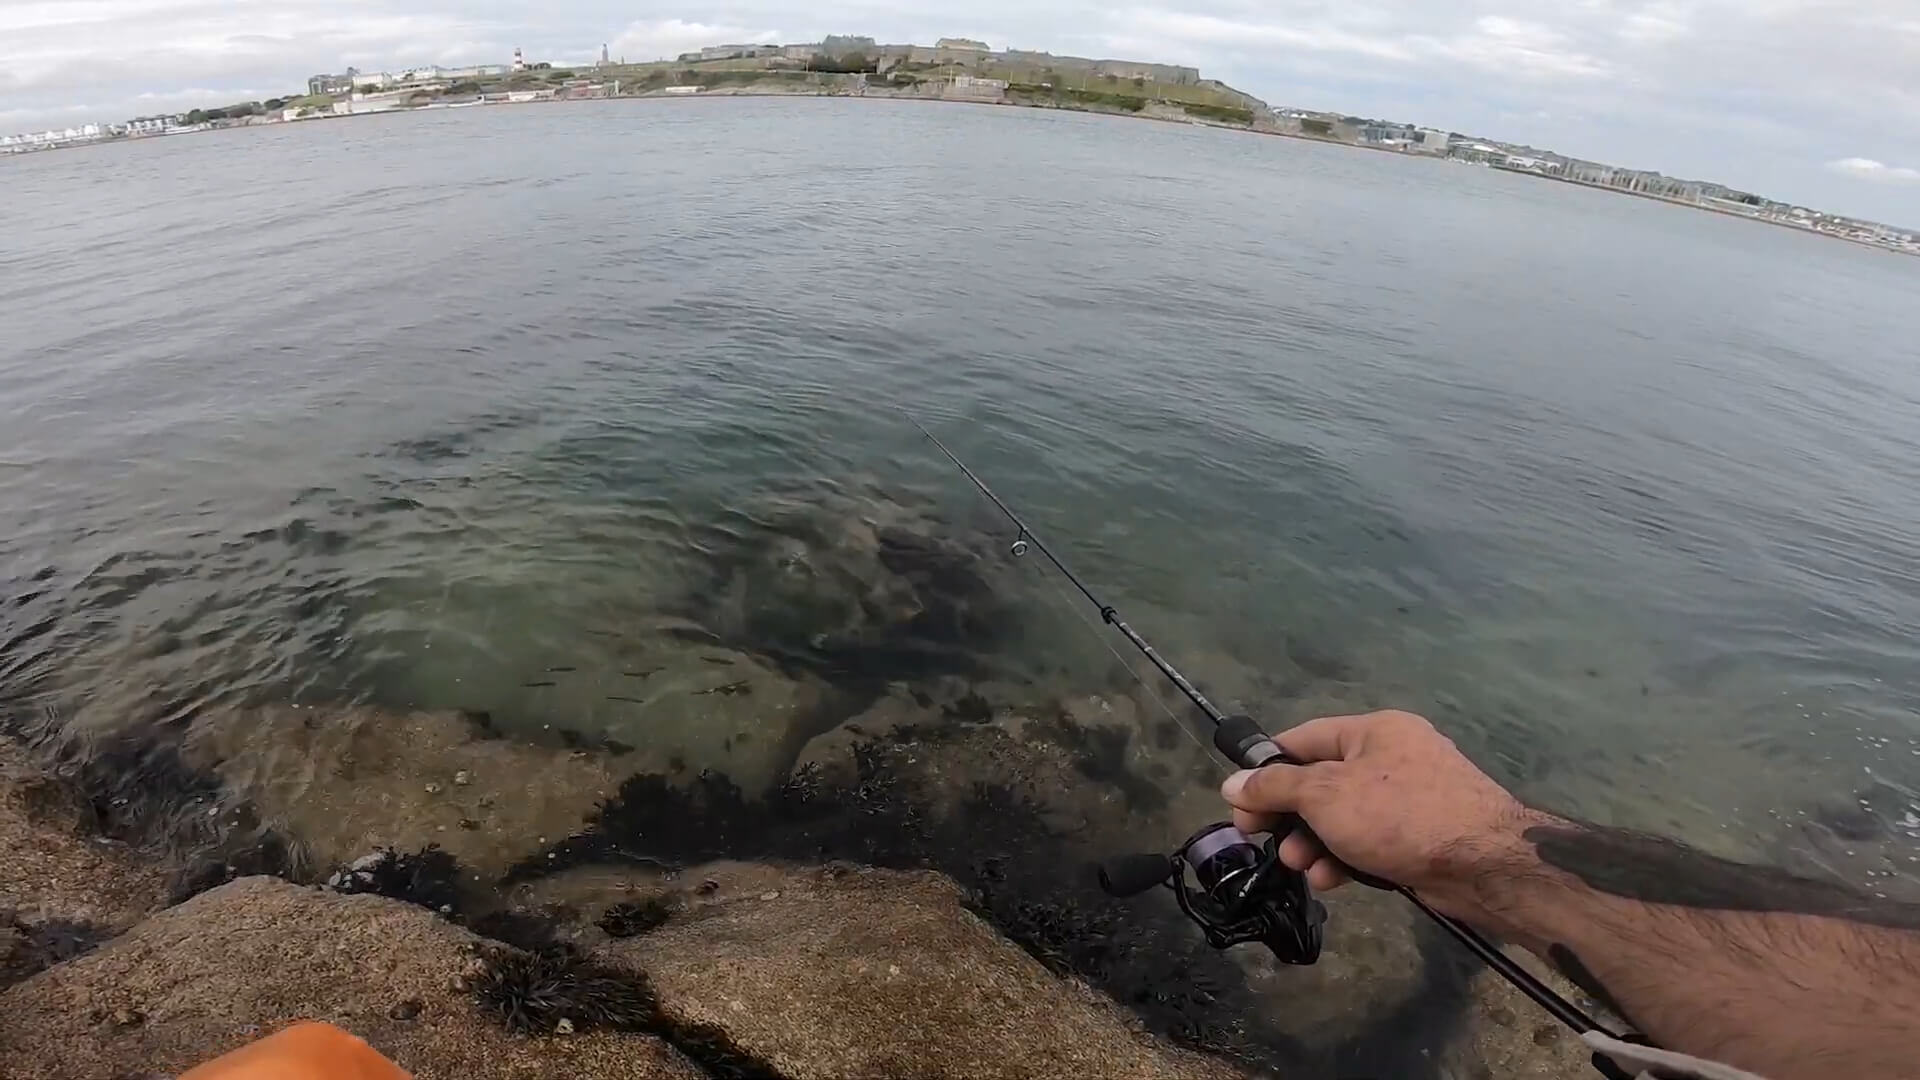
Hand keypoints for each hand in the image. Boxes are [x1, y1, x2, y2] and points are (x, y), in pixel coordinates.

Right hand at [1219, 710, 1543, 916]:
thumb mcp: (1325, 795)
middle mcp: (1392, 757)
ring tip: (1299, 866)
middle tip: (1262, 840)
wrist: (1484, 863)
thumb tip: (1232, 783)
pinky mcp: (1421, 836)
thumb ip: (1275, 786)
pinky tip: (1331, 879)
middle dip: (1289, 815)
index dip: (1266, 768)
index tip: (1240, 802)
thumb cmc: (1399, 814)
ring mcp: (1410, 799)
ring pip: (1344, 817)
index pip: (1303, 739)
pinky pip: (1369, 841)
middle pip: (1321, 782)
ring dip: (1313, 842)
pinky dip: (1345, 856)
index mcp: (1373, 731)